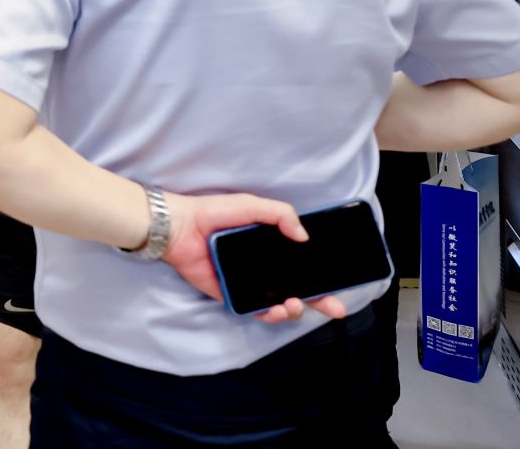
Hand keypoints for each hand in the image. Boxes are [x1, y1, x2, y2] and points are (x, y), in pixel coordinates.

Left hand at [161, 192, 348, 325]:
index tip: (340, 286)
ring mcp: (249, 282)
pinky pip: (255, 310)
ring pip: (280, 303)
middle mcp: (262, 266)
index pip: (302, 265)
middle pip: (298, 288)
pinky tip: (277, 310)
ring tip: (294, 304)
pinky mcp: (232, 294)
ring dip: (294, 309)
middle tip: (334, 307)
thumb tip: (305, 237)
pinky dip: (270, 315)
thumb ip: (281, 215)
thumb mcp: (251, 205)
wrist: (179, 227)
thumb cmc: (213, 213)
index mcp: (269, 246)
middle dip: (320, 301)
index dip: (322, 276)